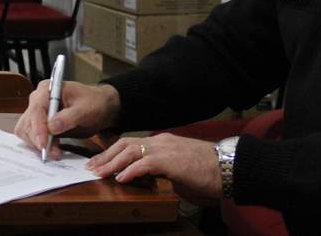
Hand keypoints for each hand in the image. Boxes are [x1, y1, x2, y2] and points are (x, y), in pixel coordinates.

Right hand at [14, 80, 120, 158]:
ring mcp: (37, 112)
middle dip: (38, 139)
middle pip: (28, 122)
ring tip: (55, 152)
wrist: (100, 106)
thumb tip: (51, 127)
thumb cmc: (94, 102)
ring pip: (26, 131)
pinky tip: (53, 149)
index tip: (43, 144)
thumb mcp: (86, 109)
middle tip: (53, 153)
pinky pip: (32, 136)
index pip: (37, 108)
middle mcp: (38, 99)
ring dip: (37, 144)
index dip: (38, 128)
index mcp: (48, 89)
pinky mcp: (40, 124)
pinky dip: (40, 145)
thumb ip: (69, 117)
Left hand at [86, 133, 222, 204]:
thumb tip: (150, 180)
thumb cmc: (207, 171)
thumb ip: (163, 170)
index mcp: (163, 142)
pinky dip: (130, 170)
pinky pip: (145, 163)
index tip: (99, 160)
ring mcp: (165, 148)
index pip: (132, 141)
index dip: (113, 150)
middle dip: (106, 155)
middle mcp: (161, 141)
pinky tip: (121, 178)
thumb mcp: (180, 169)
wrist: (227, 166)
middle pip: (125, 143)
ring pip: (131, 150)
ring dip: (112, 162)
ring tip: (99, 174)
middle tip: (92, 167)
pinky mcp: (170, 160)